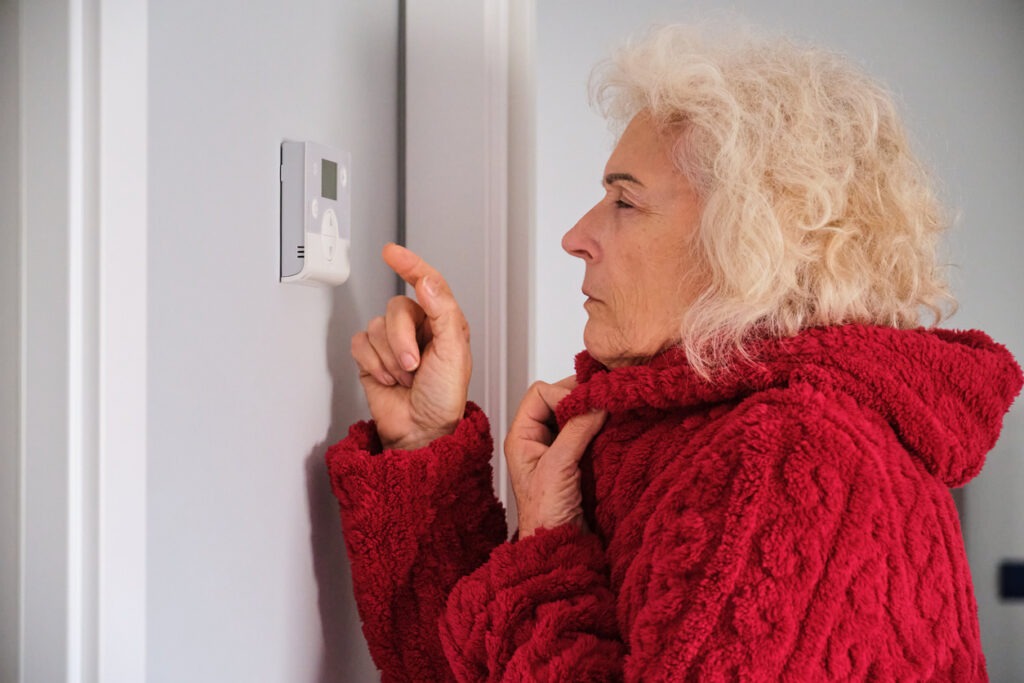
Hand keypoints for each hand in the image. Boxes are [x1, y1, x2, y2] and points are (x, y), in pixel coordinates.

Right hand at [350, 243, 471, 450]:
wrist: (422, 430)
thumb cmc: (444, 398)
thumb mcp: (454, 353)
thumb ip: (443, 312)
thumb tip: (427, 281)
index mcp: (444, 321)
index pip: (427, 283)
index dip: (410, 265)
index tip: (392, 252)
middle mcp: (418, 327)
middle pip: (396, 309)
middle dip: (402, 341)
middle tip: (413, 366)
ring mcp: (393, 341)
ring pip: (376, 326)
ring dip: (389, 358)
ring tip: (405, 377)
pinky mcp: (372, 355)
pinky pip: (360, 343)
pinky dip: (373, 364)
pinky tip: (388, 378)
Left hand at [505, 376, 607, 538]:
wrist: (559, 548)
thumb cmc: (544, 516)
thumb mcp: (557, 468)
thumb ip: (576, 431)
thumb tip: (596, 403)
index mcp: (521, 437)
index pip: (540, 393)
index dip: (563, 393)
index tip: (586, 404)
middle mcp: (538, 440)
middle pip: (558, 399)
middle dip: (580, 398)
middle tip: (602, 400)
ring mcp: (558, 449)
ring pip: (575, 415)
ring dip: (592, 413)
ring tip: (609, 414)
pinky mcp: (577, 460)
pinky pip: (589, 432)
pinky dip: (601, 428)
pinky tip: (612, 430)